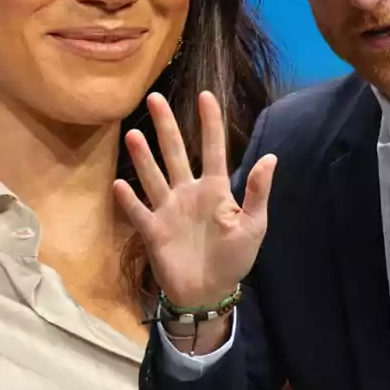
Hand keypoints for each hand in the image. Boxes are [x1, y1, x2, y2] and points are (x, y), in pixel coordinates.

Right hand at [113, 91, 275, 310]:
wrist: (210, 293)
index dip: (209, 123)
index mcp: (215, 190)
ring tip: (133, 133)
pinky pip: (138, 211)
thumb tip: (271, 157)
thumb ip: (258, 192)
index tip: (205, 96)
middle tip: (154, 97)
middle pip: (174, 153)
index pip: (211, 149)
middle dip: (165, 126)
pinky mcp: (153, 231)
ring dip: (143, 156)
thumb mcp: (254, 226)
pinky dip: (129, 200)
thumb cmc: (235, 259)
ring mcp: (168, 210)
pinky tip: (118, 183)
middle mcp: (188, 193)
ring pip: (153, 176)